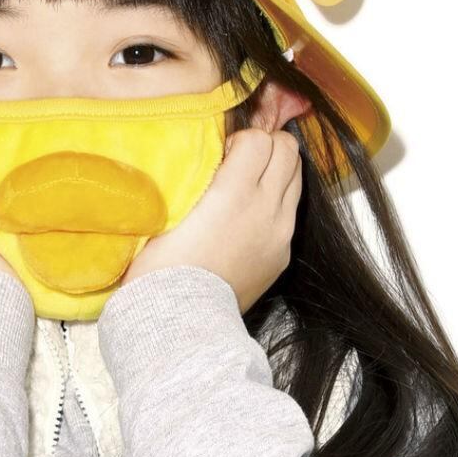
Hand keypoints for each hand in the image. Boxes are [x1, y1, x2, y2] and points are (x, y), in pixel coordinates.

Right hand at [119, 128, 302, 313]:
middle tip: (239, 161)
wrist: (181, 318)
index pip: (259, 138)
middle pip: (287, 149)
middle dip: (266, 146)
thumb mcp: (170, 206)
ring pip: (296, 176)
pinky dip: (275, 202)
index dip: (239, 139)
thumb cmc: (162, 262)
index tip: (221, 153)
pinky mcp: (283, 254)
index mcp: (235, 192)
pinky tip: (248, 217)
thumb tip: (216, 152)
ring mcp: (280, 233)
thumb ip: (198, 172)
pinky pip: (289, 210)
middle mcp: (267, 208)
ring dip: (275, 171)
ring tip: (246, 185)